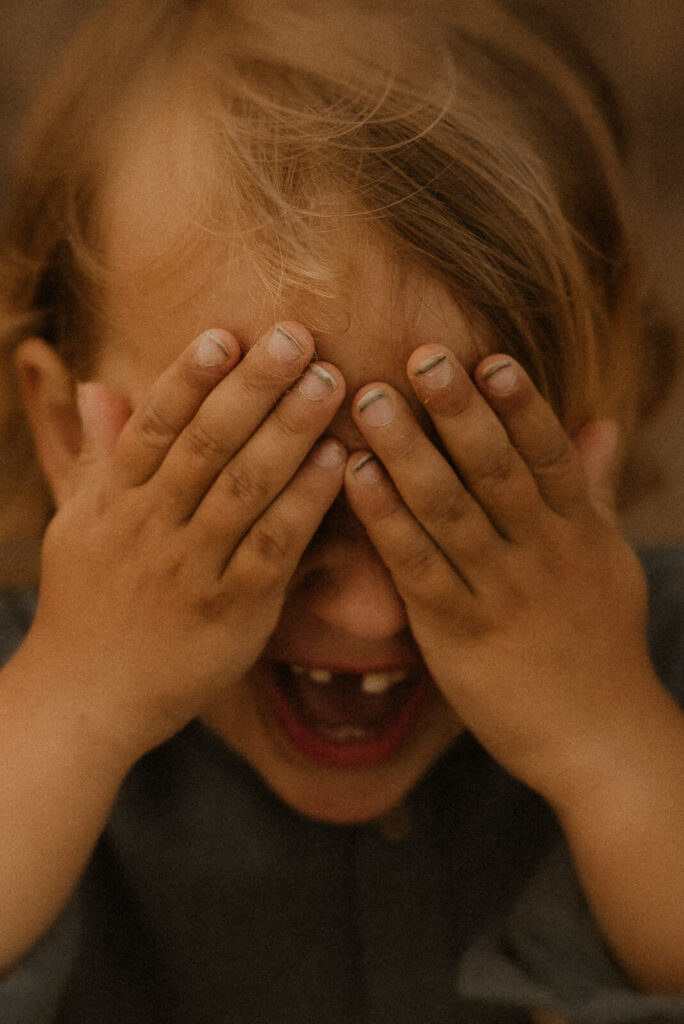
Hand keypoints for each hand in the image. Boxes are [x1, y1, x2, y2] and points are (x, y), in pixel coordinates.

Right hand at [25, 324, 345, 759]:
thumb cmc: (87, 605)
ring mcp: (191, 571)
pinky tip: (339, 461)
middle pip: (206, 444)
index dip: (190, 378)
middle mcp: (149, 529)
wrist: (86, 699)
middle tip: (300, 338)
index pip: (155, 427)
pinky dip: (305, 501)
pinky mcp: (232, 611)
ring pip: (243, 488)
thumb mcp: (76, 525)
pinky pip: (274, 547)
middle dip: (255, 387)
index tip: (227, 335)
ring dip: (290, 431)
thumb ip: (96, 456)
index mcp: (113, 502)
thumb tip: (96, 387)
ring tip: (330, 382)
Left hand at [345, 346, 658, 802]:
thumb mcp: (608, 558)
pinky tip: (354, 478)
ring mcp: (499, 593)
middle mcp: (541, 553)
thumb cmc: (600, 641)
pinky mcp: (457, 633)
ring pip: (451, 511)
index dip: (521, 404)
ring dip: (408, 452)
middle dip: (458, 411)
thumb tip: (600, 422)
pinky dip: (386, 520)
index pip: (549, 455)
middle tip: (419, 356)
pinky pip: (417, 567)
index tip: (488, 357)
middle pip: (496, 471)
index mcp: (578, 530)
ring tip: (370, 400)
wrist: (598, 738)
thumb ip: (594, 488)